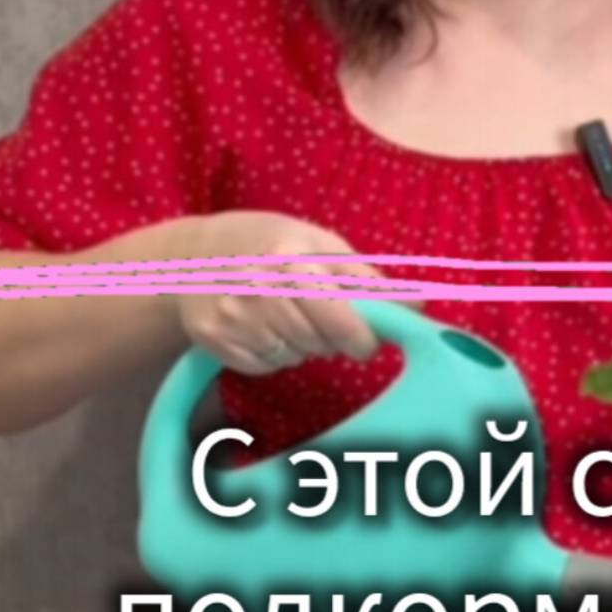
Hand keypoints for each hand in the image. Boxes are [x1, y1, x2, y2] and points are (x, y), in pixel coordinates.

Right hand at [175, 212, 382, 373]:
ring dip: (301, 347)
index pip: (340, 319)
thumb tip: (418, 307)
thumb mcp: (321, 245)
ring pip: (293, 358)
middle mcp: (258, 288)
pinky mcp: (212, 338)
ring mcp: (232, 316)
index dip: (361, 339)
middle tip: (321, 319)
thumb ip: (368, 280)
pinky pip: (264, 367)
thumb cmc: (272, 244)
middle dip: (330, 340)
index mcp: (291, 259)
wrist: (193, 253)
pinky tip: (261, 327)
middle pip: (318, 343)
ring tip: (285, 315)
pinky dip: (273, 355)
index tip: (366, 342)